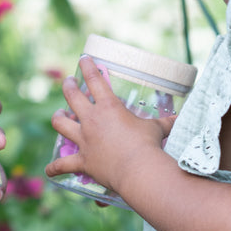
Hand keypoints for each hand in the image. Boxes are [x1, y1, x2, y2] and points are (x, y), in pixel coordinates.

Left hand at [44, 56, 173, 196]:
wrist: (139, 170)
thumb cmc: (149, 145)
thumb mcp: (158, 129)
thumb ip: (166, 122)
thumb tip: (181, 118)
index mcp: (109, 107)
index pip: (95, 79)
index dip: (87, 67)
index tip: (83, 59)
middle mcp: (92, 120)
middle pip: (72, 97)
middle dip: (69, 87)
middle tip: (68, 82)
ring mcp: (84, 140)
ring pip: (61, 124)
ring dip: (58, 119)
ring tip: (58, 115)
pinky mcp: (82, 160)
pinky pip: (63, 164)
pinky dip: (55, 168)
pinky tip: (49, 170)